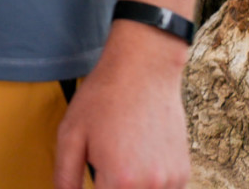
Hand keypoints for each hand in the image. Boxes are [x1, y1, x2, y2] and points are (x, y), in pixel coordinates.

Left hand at [54, 21, 191, 188]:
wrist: (143, 71)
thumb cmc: (104, 99)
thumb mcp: (70, 134)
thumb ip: (66, 174)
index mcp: (120, 180)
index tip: (93, 178)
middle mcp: (151, 186)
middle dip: (111, 187)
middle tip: (104, 163)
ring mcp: (172, 181)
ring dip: (129, 187)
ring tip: (120, 157)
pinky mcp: (183, 173)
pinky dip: (147, 183)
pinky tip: (136, 157)